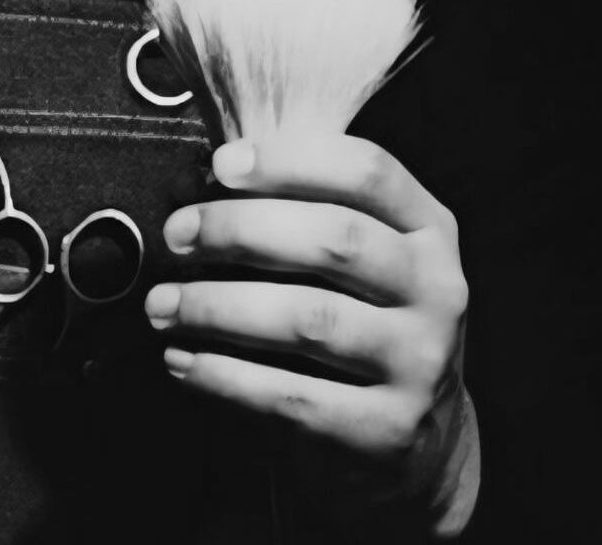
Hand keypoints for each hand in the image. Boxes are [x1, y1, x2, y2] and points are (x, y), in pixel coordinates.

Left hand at [148, 135, 479, 534]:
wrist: (420, 441)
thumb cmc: (364, 324)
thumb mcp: (362, 262)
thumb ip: (301, 214)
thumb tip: (198, 185)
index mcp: (430, 230)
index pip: (368, 172)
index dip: (291, 161)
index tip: (219, 165)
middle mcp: (439, 290)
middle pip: (336, 239)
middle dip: (240, 230)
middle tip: (176, 235)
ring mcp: (421, 362)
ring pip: (310, 318)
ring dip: (219, 306)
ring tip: (163, 305)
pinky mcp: (390, 428)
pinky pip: (293, 397)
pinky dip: (225, 376)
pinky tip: (182, 360)